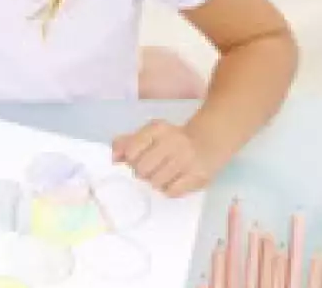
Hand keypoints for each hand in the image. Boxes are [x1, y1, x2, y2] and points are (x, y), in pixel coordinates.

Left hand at [112, 119, 226, 196]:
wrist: (207, 141)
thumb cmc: (171, 139)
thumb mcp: (149, 134)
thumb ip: (127, 142)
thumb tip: (114, 158)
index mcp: (157, 129)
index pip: (132, 150)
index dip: (129, 159)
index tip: (135, 159)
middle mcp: (172, 142)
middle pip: (142, 169)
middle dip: (141, 172)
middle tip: (149, 170)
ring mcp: (186, 160)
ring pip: (155, 182)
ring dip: (154, 182)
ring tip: (161, 175)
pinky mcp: (198, 176)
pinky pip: (172, 192)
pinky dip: (167, 190)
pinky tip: (171, 181)